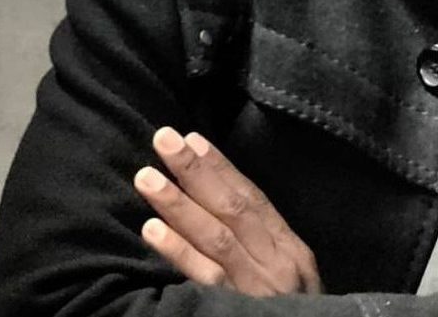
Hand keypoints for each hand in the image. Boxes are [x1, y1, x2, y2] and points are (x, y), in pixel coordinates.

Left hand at [131, 126, 322, 296]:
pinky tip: (151, 230)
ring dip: (178, 204)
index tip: (193, 139)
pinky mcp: (235, 311)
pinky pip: (204, 278)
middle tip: (163, 139)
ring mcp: (258, 288)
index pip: (253, 199)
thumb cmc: (288, 312)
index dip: (221, 168)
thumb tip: (218, 202)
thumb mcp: (288, 279)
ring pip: (216, 237)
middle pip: (233, 208)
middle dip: (196, 171)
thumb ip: (260, 245)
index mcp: (291, 251)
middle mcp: (278, 264)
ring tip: (146, 177)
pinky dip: (178, 251)